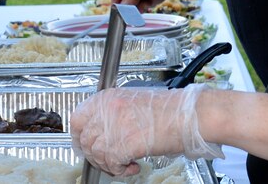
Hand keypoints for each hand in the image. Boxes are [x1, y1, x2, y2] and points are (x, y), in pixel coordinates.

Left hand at [71, 85, 222, 176]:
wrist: (190, 114)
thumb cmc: (169, 109)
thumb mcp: (131, 102)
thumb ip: (112, 114)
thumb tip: (102, 132)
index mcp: (106, 98)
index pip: (77, 119)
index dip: (80, 137)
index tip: (84, 146)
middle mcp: (107, 110)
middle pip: (85, 138)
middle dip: (93, 154)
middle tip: (106, 161)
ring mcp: (115, 125)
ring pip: (96, 152)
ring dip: (107, 164)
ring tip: (122, 165)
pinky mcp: (127, 142)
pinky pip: (111, 161)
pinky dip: (119, 169)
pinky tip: (132, 166)